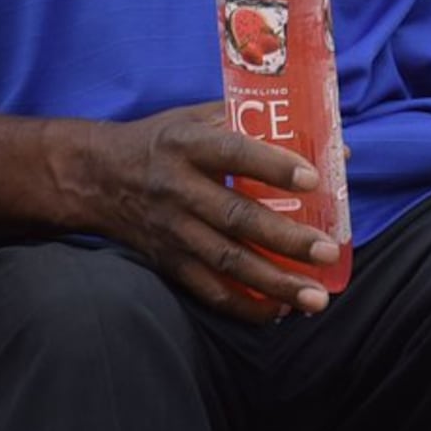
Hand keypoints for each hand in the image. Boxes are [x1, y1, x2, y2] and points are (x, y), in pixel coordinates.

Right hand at [55, 104, 340, 323]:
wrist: (96, 177)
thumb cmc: (160, 143)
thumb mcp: (194, 119)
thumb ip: (255, 126)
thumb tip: (335, 150)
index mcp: (186, 145)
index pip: (233, 152)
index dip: (273, 166)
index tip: (314, 179)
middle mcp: (177, 188)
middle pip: (235, 217)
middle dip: (285, 238)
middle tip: (327, 250)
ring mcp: (172, 229)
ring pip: (226, 261)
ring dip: (274, 283)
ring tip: (315, 298)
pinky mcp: (167, 261)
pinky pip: (208, 290)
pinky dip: (244, 307)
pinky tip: (279, 312)